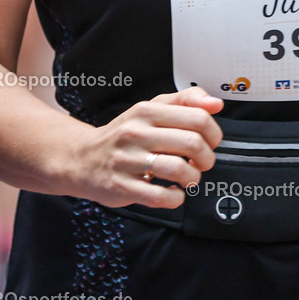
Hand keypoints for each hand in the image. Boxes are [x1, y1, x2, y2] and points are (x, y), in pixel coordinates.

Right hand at [71, 86, 223, 208]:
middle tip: (202, 162)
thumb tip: (215, 103)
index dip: (214, 133)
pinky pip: (159, 196)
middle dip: (207, 158)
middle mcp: (137, 132)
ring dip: (193, 178)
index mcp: (147, 110)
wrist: (83, 158)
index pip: (197, 117)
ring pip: (178, 169)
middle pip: (192, 143)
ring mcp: (128, 160)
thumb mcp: (151, 108)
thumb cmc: (124, 134)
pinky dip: (175, 198)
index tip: (211, 141)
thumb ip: (185, 101)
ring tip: (188, 177)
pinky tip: (173, 192)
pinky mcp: (122, 186)